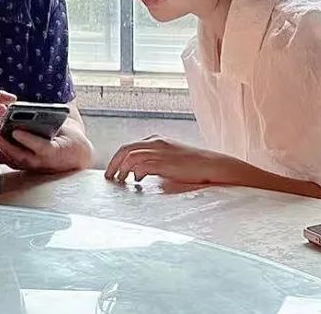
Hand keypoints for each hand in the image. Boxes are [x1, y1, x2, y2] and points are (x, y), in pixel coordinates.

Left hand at [0, 117, 92, 173]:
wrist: (75, 155)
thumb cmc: (70, 140)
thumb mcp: (65, 128)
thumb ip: (50, 122)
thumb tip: (33, 113)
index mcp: (56, 151)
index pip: (42, 147)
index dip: (28, 140)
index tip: (16, 131)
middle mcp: (43, 163)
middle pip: (22, 156)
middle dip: (7, 146)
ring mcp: (33, 167)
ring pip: (14, 161)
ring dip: (0, 150)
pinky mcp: (26, 167)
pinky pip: (11, 161)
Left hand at [104, 136, 228, 183]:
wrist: (211, 164)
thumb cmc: (192, 165)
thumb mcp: (169, 159)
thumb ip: (154, 162)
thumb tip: (137, 173)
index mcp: (156, 140)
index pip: (129, 146)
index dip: (118, 159)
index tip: (112, 171)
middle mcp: (156, 142)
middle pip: (125, 149)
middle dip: (114, 163)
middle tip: (109, 177)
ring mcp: (160, 151)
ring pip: (131, 156)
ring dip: (122, 169)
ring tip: (119, 181)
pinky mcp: (165, 162)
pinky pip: (143, 165)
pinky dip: (136, 172)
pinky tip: (136, 181)